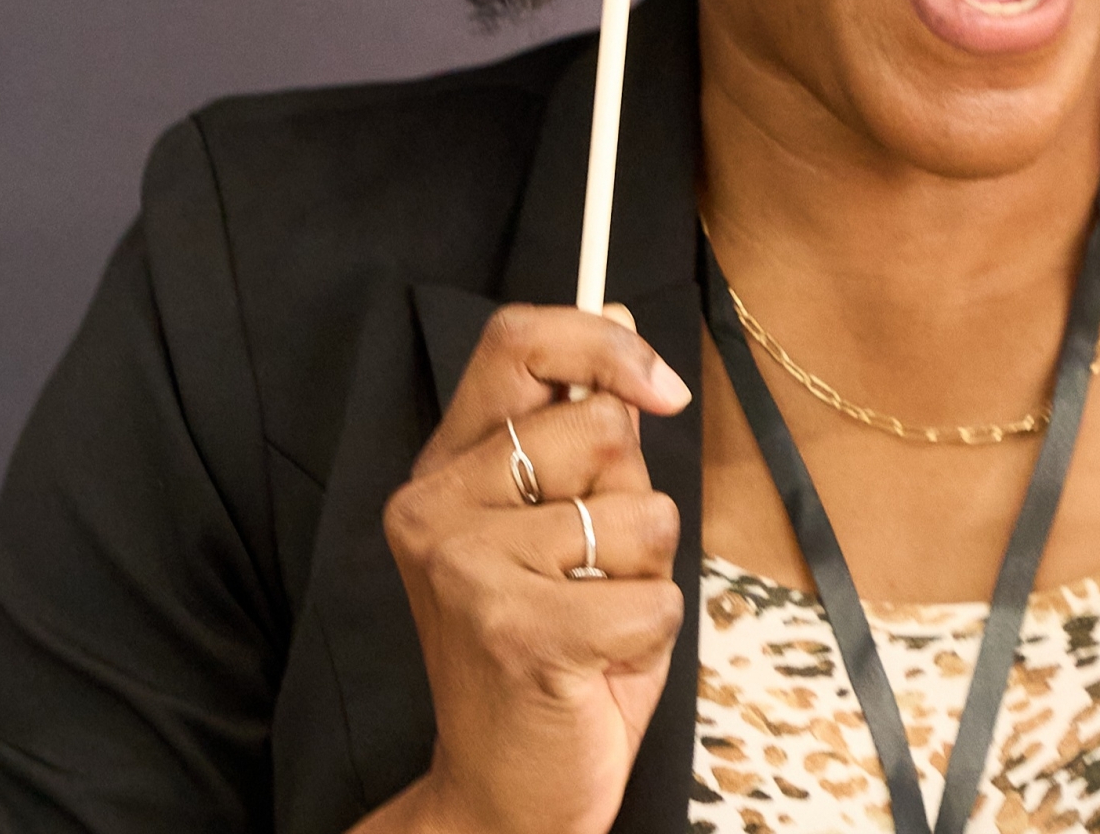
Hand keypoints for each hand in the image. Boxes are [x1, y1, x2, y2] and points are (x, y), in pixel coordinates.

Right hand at [358, 303, 693, 833]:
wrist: (504, 793)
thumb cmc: (552, 654)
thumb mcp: (569, 527)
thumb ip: (586, 433)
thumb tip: (616, 313)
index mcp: (445, 470)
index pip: (515, 342)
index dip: (603, 344)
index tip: (663, 388)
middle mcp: (435, 507)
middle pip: (602, 427)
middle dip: (636, 499)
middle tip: (595, 569)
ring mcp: (466, 568)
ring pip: (641, 512)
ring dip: (646, 573)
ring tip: (593, 620)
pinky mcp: (515, 629)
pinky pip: (653, 593)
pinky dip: (652, 633)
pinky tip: (600, 662)